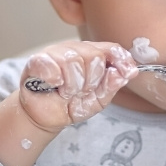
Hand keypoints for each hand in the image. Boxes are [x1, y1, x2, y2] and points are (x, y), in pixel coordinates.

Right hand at [19, 41, 137, 131]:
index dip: (121, 59)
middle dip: (91, 81)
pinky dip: (55, 80)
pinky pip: (52, 66)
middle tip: (81, 92)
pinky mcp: (37, 60)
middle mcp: (75, 49)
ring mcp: (56, 52)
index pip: (111, 48)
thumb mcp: (98, 100)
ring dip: (72, 85)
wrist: (45, 117)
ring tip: (66, 92)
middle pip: (94, 56)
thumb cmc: (71, 104)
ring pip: (73, 61)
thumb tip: (122, 74)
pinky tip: (53, 85)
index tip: (128, 72)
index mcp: (92, 54)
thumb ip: (111, 86)